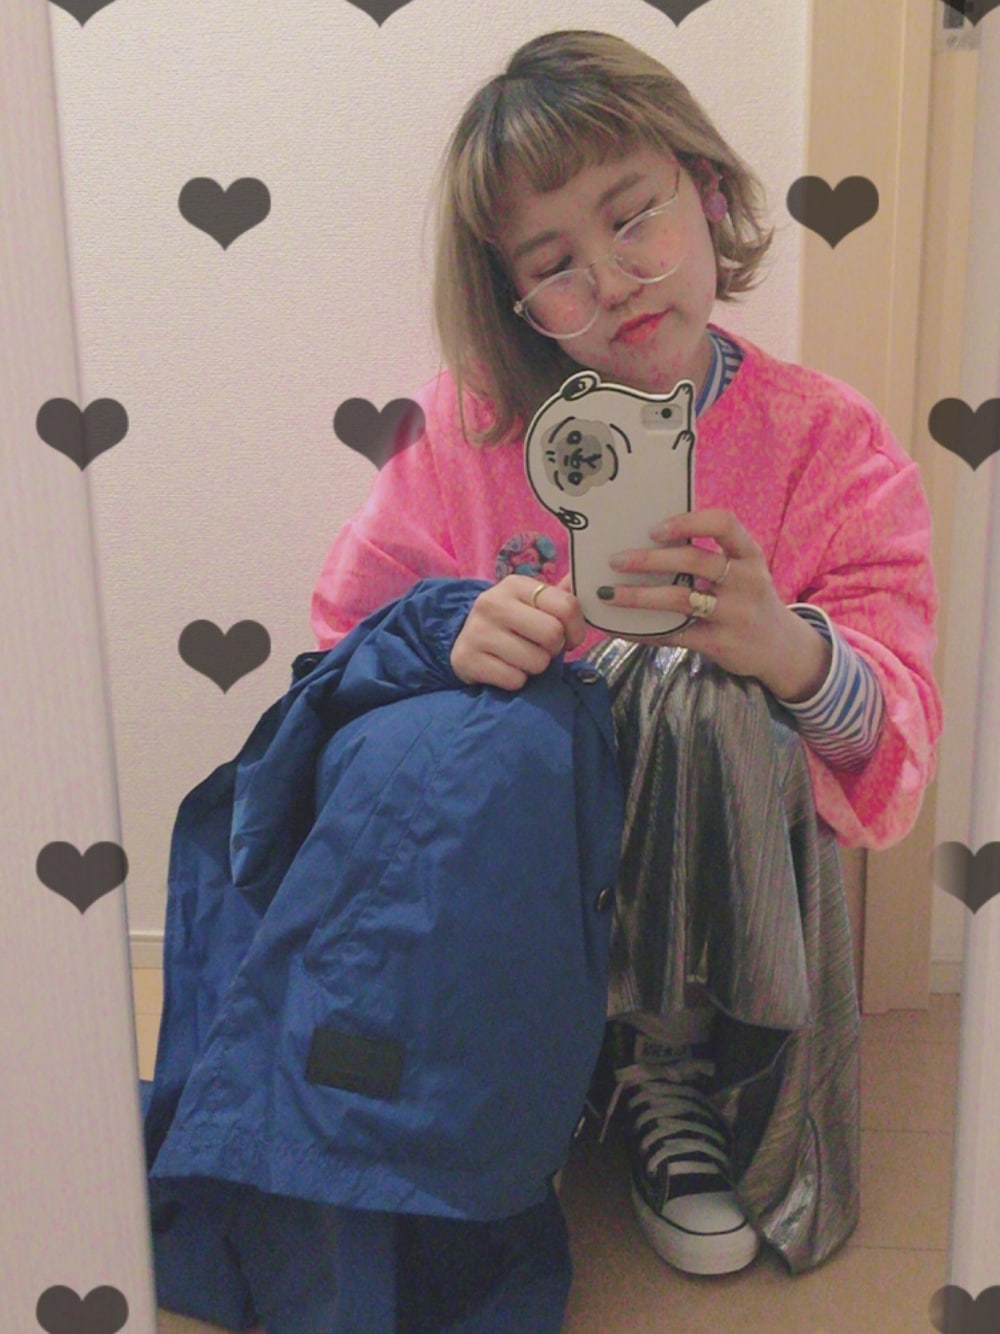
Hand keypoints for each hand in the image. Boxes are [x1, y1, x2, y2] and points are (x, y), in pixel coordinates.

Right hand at [450, 574, 586, 690]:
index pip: (566, 606)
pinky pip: (515, 680)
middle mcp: (493, 603)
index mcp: (515, 585)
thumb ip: (561, 597)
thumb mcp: (531, 603)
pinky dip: (516, 681)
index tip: (570, 638)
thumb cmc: (509, 623)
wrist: (463, 641)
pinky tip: (505, 668)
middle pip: (553, 634)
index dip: (577, 629)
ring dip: (536, 667)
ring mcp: (477, 631)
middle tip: (542, 648)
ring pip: (536, 662)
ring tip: (521, 658)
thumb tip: (591, 584)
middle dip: (554, 649)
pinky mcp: (466, 659)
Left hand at [602, 508, 830, 699]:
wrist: (781, 648)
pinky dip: (643, 631)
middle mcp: (745, 582)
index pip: (725, 524)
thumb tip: (648, 540)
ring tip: (608, 593)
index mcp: (750, 555)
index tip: (655, 529)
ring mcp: (734, 615)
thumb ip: (710, 555)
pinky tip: (620, 627)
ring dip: (639, 596)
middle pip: (694, 562)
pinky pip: (674, 634)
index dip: (688, 522)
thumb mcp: (745, 571)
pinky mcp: (720, 643)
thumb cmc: (750, 599)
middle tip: (616, 560)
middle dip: (650, 560)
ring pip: (680, 600)